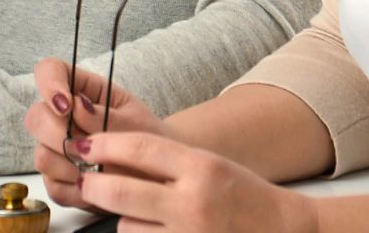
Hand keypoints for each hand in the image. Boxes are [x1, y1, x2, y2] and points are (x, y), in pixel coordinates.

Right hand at [24, 57, 164, 209]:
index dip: (48, 84)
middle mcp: (63, 118)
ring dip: (67, 167)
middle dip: (57, 134)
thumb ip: (107, 116)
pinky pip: (53, 187)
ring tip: (97, 172)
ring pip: (40, 156)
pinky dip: (74, 191)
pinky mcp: (60, 180)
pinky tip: (95, 189)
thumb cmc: (150, 139)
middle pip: (36, 117)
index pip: (49, 71)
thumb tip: (76, 106)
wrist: (161, 174)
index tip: (66, 106)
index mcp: (82, 91)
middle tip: (85, 148)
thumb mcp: (136, 123)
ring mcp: (58, 150)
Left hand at [73, 131, 317, 232]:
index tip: (86, 145)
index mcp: (201, 167)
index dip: (104, 145)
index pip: (139, 148)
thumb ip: (165, 160)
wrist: (283, 228)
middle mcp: (194, 202)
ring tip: (140, 212)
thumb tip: (111, 154)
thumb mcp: (208, 164)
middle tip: (85, 180)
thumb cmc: (243, 195)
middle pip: (119, 190)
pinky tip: (153, 228)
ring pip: (127, 225)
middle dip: (93, 185)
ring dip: (123, 218)